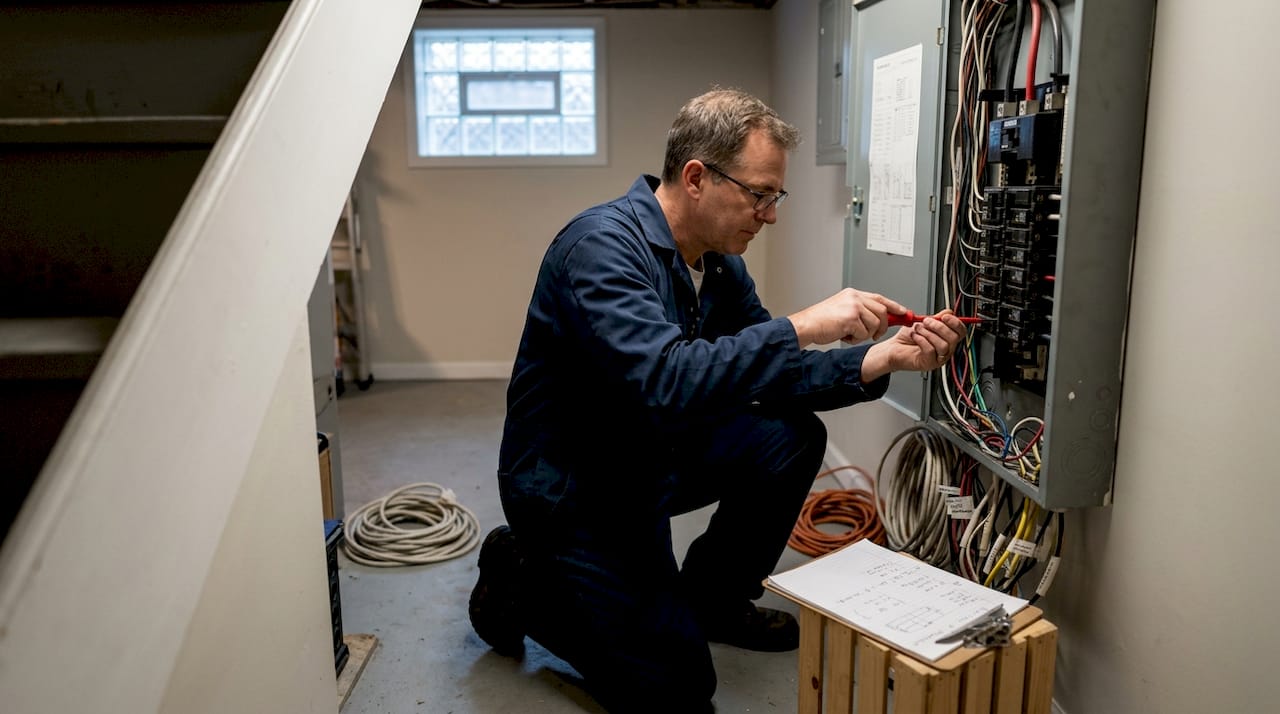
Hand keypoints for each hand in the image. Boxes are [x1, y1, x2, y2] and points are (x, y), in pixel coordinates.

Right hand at [787, 289, 904, 347]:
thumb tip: (880, 318)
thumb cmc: (820, 321)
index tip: (904, 312)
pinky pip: (864, 333)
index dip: (893, 306)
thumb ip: (860, 310)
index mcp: (853, 294)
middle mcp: (854, 298)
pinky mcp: (851, 318)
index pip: (879, 298)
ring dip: (865, 335)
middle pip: (882, 311)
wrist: (806, 325)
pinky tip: (844, 336)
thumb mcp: (842, 309)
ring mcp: (853, 307)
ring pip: (874, 324)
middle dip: (882, 326)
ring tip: (851, 335)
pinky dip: (855, 339)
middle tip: (875, 335)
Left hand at [861, 310, 967, 380]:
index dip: (955, 323)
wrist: (893, 348)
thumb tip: (948, 312)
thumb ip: (937, 318)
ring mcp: (938, 358)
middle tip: (926, 322)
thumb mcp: (923, 323)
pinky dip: (921, 340)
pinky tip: (915, 336)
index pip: (961, 331)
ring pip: (943, 345)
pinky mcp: (928, 363)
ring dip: (929, 333)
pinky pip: (931, 350)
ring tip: (917, 329)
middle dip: (939, 327)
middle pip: (954, 338)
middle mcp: (945, 349)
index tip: (945, 316)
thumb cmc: (907, 338)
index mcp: (947, 338)